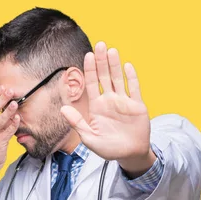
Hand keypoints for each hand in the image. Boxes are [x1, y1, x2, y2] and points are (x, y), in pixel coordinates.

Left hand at [60, 41, 155, 176]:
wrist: (129, 154)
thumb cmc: (108, 148)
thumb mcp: (89, 138)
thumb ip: (77, 123)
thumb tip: (63, 109)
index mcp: (97, 107)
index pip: (92, 84)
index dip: (90, 70)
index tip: (87, 56)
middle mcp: (109, 101)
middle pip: (105, 77)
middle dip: (101, 62)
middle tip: (99, 44)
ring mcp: (124, 102)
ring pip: (118, 79)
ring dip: (115, 65)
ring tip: (111, 50)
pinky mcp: (137, 105)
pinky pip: (134, 88)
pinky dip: (131, 77)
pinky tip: (127, 66)